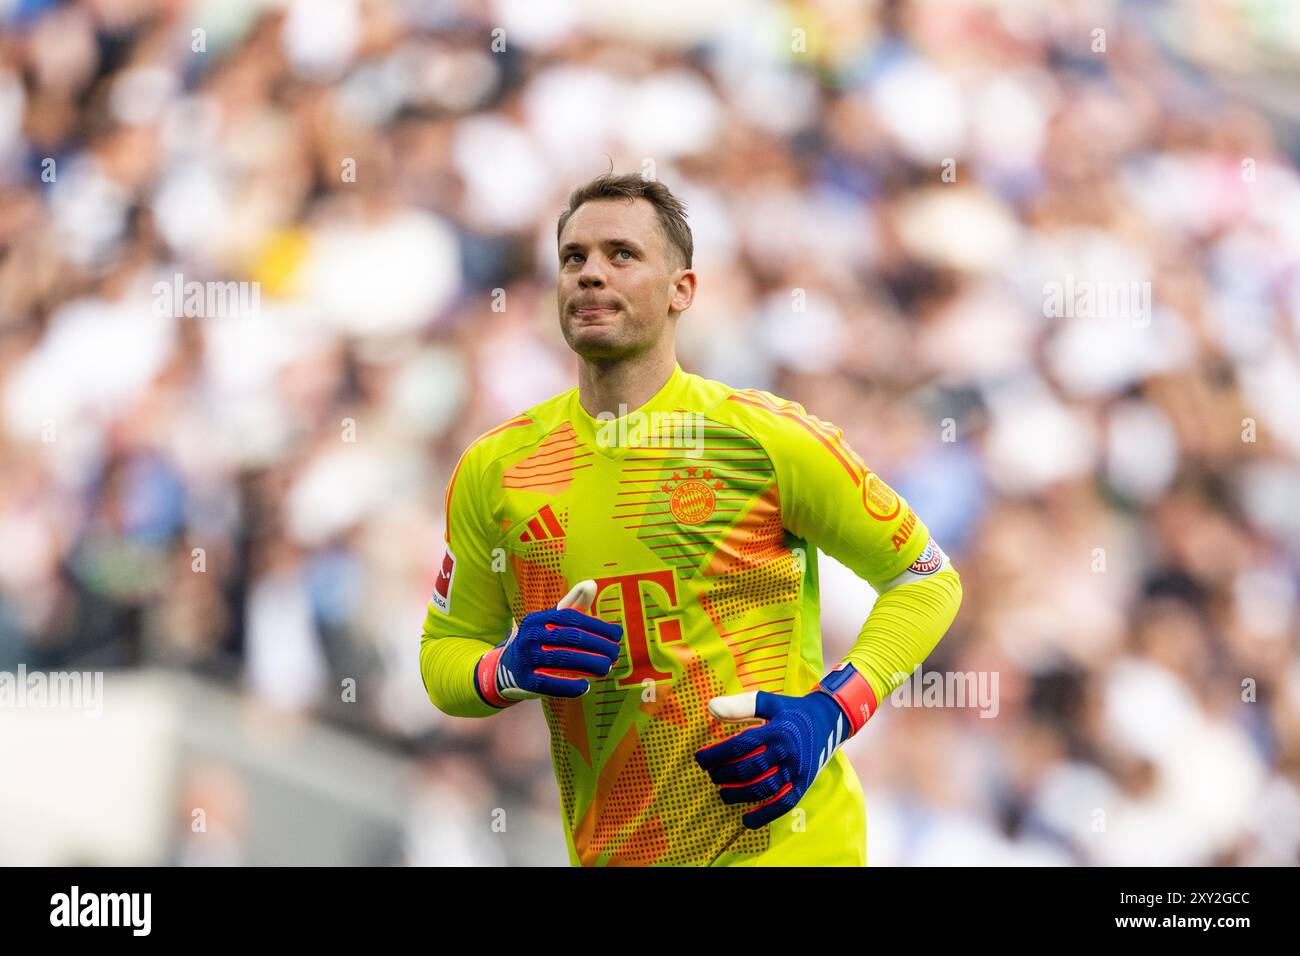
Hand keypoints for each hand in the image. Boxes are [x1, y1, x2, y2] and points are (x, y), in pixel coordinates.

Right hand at [475, 580, 622, 705]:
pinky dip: (568, 685)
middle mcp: (530, 636)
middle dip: (597, 645)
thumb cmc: (541, 641)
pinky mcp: (525, 680)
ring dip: (589, 664)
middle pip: (569, 638)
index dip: (597, 625)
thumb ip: (574, 603)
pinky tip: (585, 687)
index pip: (572, 618)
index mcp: (538, 618)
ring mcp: (526, 658)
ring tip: (606, 668)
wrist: (509, 667)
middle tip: (615, 653)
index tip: (617, 634)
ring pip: (562, 659)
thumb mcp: (553, 621)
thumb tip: (592, 583)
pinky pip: (548, 683)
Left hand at [694, 688, 850, 828]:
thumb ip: (739, 705)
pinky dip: (765, 815)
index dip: (717, 754)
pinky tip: (746, 820)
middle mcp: (787, 751)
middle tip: (712, 775)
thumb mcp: (767, 702)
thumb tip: (710, 707)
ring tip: (723, 793)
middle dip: (725, 774)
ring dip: (738, 794)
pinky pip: (783, 804)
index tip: (700, 759)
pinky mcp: (804, 784)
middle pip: (749, 769)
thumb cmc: (790, 711)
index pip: (740, 745)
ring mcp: (796, 770)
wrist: (828, 720)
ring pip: (763, 788)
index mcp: (776, 730)